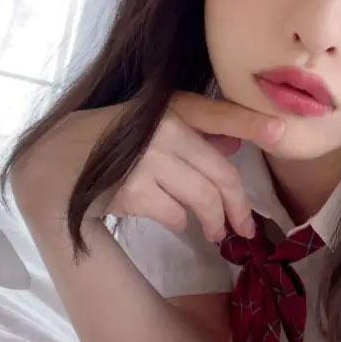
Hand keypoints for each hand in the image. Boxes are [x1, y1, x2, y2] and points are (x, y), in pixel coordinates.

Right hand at [11, 92, 284, 241]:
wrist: (56, 164)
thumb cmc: (113, 143)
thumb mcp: (154, 125)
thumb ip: (196, 131)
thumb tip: (236, 141)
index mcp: (171, 107)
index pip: (220, 113)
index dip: (254, 123)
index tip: (284, 134)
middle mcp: (162, 129)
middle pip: (220, 174)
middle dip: (239, 207)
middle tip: (246, 228)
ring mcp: (147, 159)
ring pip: (202, 199)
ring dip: (214, 222)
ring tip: (216, 234)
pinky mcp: (133, 190)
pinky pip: (174, 215)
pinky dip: (178, 222)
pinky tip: (171, 219)